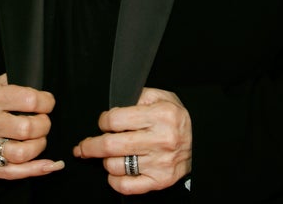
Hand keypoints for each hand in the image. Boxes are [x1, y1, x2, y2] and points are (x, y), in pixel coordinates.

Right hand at [0, 73, 63, 178]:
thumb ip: (19, 83)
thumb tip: (44, 92)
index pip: (29, 100)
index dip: (46, 102)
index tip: (48, 103)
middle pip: (27, 128)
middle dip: (44, 125)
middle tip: (43, 121)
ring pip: (21, 153)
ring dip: (39, 146)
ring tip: (39, 138)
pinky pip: (12, 172)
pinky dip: (34, 170)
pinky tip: (48, 165)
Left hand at [73, 87, 191, 193]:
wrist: (200, 141)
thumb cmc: (175, 118)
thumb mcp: (162, 97)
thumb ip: (138, 96)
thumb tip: (113, 103)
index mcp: (160, 115)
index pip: (116, 120)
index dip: (103, 120)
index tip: (103, 122)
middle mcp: (160, 140)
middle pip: (111, 146)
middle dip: (90, 146)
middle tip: (82, 146)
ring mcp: (160, 163)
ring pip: (115, 166)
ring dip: (105, 161)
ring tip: (108, 154)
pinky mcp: (160, 181)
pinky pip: (127, 186)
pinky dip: (114, 180)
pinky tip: (114, 171)